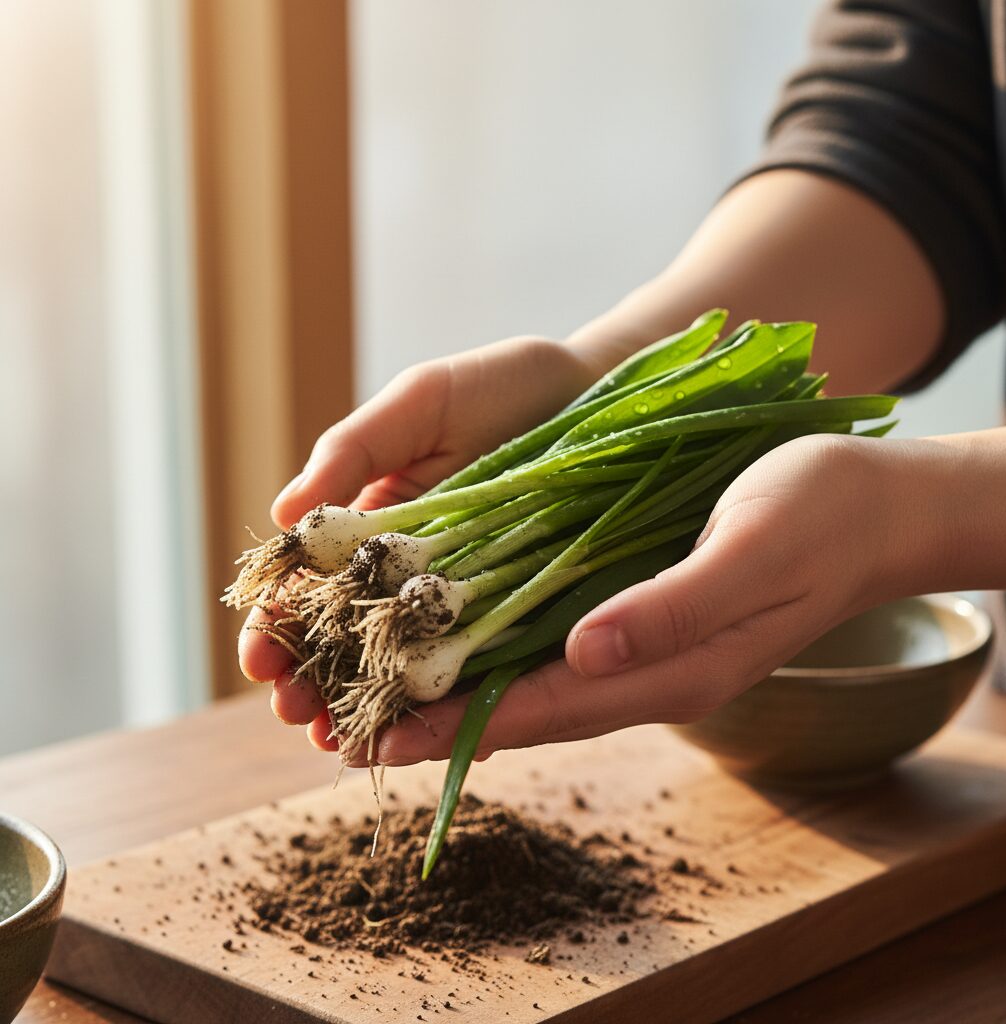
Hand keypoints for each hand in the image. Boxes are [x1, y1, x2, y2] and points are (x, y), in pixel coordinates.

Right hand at [236, 336, 601, 731]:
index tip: (260, 654)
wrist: (606, 393)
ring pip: (403, 672)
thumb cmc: (505, 388)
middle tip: (293, 710)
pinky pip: (478, 675)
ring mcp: (464, 603)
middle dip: (310, 681)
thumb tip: (283, 513)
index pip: (310, 584)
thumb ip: (355, 449)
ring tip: (338, 744)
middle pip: (346, 641)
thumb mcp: (422, 404)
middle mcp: (411, 573)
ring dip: (364, 712)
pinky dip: (447, 713)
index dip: (277, 623)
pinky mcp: (518, 620)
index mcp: (372, 524)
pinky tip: (424, 741)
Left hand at [371, 433, 919, 764]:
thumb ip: (673, 606)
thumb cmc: (819, 517)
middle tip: (350, 723)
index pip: (544, 709)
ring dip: (458, 688)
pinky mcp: (640, 615)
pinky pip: (553, 645)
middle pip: (524, 709)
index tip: (382, 737)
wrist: (871, 509)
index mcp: (672, 670)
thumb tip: (582, 651)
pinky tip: (455, 633)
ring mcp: (643, 648)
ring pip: (532, 683)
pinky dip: (496, 647)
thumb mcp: (753, 550)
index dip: (460, 726)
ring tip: (379, 686)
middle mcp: (646, 672)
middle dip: (439, 720)